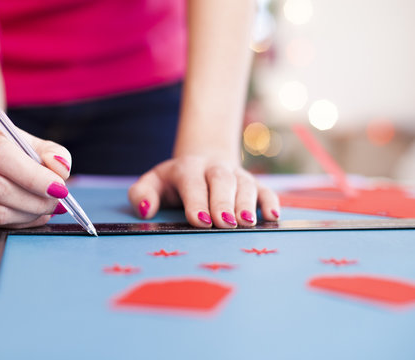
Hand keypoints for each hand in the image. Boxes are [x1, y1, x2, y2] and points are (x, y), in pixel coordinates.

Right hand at [0, 117, 72, 227]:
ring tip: (46, 207)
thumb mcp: (43, 147)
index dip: (32, 176)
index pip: (2, 156)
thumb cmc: (23, 152)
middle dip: (35, 200)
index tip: (59, 188)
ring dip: (29, 214)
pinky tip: (32, 213)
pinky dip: (20, 223)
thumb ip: (57, 155)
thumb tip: (60, 170)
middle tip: (57, 202)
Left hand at [128, 156, 279, 227]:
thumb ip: (142, 194)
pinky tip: (272, 217)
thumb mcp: (152, 183)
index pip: (192, 182)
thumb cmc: (173, 182)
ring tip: (246, 223)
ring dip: (247, 204)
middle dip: (223, 203)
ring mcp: (236, 175)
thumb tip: (145, 209)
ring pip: (245, 185)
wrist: (202, 162)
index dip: (197, 201)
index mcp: (187, 168)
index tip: (200, 221)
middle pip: (222, 181)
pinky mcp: (253, 183)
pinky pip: (265, 190)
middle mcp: (214, 168)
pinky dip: (270, 202)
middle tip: (225, 224)